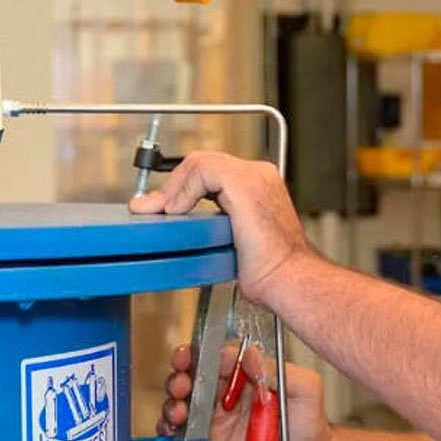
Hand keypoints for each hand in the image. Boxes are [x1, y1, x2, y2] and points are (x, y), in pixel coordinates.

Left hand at [129, 152, 313, 301]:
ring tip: (160, 209)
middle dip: (173, 184)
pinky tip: (176, 210)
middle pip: (204, 162)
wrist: (288, 278)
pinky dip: (183, 190)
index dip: (185, 186)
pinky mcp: (243, 182)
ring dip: (173, 187)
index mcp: (260, 185)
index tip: (165, 206)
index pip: (213, 171)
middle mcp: (259, 174)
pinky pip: (201, 170)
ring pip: (200, 162)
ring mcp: (253, 175)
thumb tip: (178, 221)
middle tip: (151, 207)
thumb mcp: (234, 240)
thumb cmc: (270, 270)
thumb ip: (211, 223)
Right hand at [158, 343, 331, 440]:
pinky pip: (183, 432)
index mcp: (247, 375)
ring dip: (174, 402)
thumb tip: (250, 354)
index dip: (201, 354)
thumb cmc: (309, 425)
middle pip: (194, 376)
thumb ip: (278, 370)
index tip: (191, 356)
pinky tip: (175, 428)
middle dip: (180, 375)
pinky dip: (172, 429)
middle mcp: (229, 393)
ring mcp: (217, 418)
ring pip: (183, 402)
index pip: (217, 357)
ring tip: (179, 410)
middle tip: (181, 382)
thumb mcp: (305, 389)